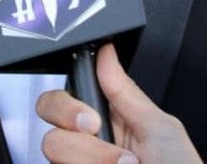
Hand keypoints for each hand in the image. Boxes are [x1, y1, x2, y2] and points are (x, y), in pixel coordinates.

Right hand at [36, 43, 201, 163]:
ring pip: (53, 148)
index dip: (69, 102)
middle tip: (100, 135)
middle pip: (48, 118)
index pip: (64, 96)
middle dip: (70, 120)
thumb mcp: (159, 127)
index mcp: (107, 121)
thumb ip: (126, 91)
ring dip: (93, 157)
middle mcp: (88, 145)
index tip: (92, 115)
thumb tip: (106, 52)